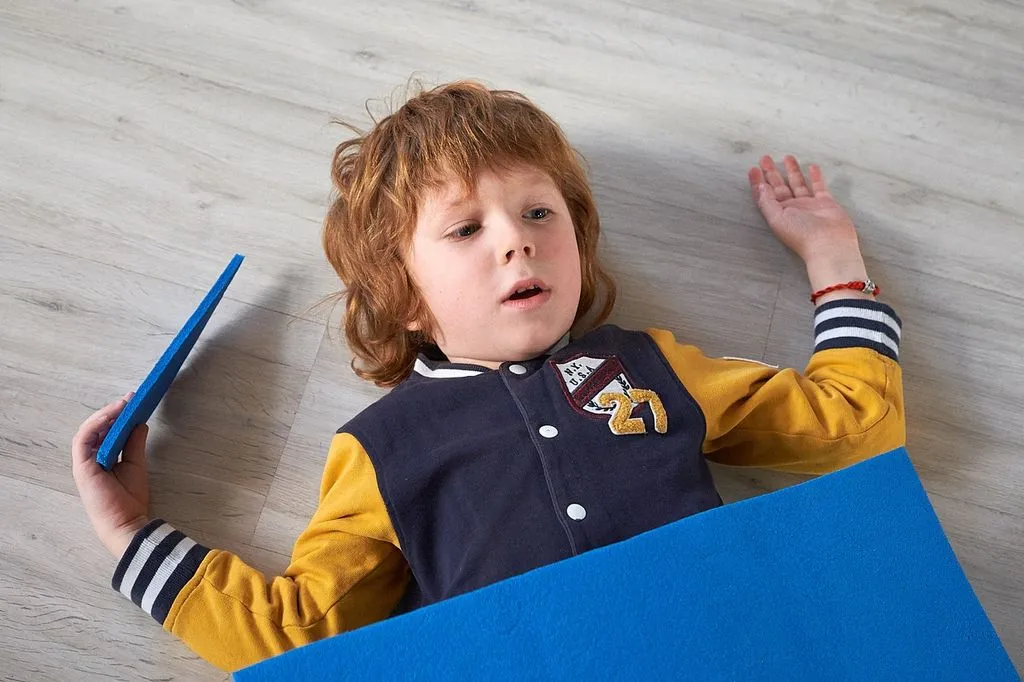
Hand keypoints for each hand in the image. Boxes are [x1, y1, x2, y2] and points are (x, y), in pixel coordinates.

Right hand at [71, 393, 150, 557]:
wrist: (127, 523)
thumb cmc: (130, 499)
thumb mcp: (136, 464)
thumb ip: (134, 443)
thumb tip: (140, 423)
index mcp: (101, 460)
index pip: (104, 433)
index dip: (116, 417)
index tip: (132, 403)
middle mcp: (90, 460)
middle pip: (95, 430)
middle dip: (111, 412)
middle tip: (129, 399)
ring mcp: (84, 463)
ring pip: (88, 431)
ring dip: (105, 415)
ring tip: (123, 404)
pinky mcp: (81, 467)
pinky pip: (84, 439)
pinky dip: (96, 425)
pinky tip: (112, 415)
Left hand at [749, 154, 870, 282]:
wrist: (829, 243)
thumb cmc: (801, 234)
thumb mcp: (777, 218)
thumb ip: (767, 202)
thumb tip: (760, 186)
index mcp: (778, 214)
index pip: (765, 195)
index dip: (758, 182)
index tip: (753, 169)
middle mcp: (792, 209)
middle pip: (779, 187)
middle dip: (771, 172)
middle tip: (765, 158)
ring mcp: (809, 205)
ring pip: (798, 184)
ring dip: (792, 171)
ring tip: (787, 157)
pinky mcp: (825, 203)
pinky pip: (818, 187)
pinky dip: (815, 177)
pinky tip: (811, 166)